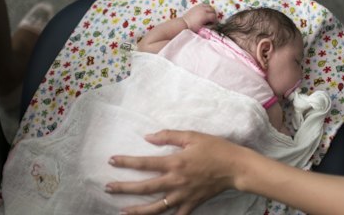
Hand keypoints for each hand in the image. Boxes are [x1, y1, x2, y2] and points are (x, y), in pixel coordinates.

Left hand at [106, 130, 242, 214]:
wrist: (236, 167)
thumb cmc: (215, 148)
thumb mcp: (192, 136)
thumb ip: (169, 136)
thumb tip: (148, 137)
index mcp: (174, 162)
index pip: (144, 163)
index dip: (126, 162)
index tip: (111, 161)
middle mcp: (176, 181)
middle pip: (145, 187)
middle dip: (124, 188)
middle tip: (108, 188)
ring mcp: (183, 195)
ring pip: (156, 207)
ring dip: (138, 210)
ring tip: (123, 211)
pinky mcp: (192, 204)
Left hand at [182, 4, 216, 32]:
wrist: (184, 23)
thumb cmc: (193, 27)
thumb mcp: (202, 28)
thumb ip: (209, 27)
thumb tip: (214, 25)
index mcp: (205, 16)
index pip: (214, 16)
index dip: (215, 20)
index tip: (214, 23)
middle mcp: (203, 10)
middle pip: (213, 10)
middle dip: (214, 14)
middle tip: (212, 19)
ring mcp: (200, 7)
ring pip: (209, 6)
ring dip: (211, 10)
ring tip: (209, 14)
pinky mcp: (197, 6)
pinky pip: (204, 4)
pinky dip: (206, 7)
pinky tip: (205, 11)